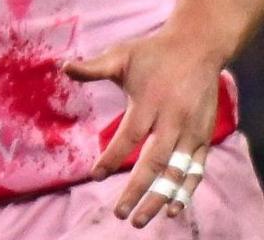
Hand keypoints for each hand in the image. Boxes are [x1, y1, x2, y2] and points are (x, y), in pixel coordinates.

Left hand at [68, 25, 225, 226]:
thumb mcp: (121, 55)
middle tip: (119, 212)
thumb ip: (94, 67)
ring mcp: (192, 132)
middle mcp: (173, 121)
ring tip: (142, 218)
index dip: (112, 157)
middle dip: (137, 189)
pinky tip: (174, 208)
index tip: (95, 175)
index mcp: (150, 103)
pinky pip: (197, 169)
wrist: (197, 48)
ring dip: (161, 197)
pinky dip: (186, 189)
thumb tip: (63, 65)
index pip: (129, 137)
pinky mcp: (203, 137)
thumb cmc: (151, 53)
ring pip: (177, 172)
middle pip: (154, 162)